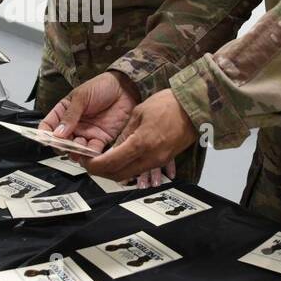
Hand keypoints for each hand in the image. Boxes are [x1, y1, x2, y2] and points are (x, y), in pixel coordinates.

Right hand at [39, 71, 140, 153]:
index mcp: (64, 112)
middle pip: (61, 142)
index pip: (48, 126)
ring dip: (75, 152)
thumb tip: (57, 133)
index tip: (45, 140)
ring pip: (76, 149)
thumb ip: (70, 115)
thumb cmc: (102, 86)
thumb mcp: (81, 97)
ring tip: (77, 150)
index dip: (44, 134)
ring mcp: (87, 133)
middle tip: (64, 146)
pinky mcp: (101, 139)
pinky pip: (93, 151)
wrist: (125, 88)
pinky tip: (90, 153)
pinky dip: (90, 155)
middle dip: (61, 146)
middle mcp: (74, 125)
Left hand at [84, 89, 198, 183]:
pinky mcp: (164, 160)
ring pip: (130, 175)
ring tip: (104, 161)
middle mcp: (150, 157)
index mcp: (140, 143)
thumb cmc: (168, 104)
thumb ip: (124, 133)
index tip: (86, 162)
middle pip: (119, 175)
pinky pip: (142, 169)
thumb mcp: (139, 113)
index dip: (94, 166)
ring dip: (115, 171)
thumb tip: (112, 148)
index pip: (111, 163)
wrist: (194, 107)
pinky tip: (121, 159)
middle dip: (102, 172)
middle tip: (91, 164)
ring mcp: (159, 161)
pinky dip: (128, 168)